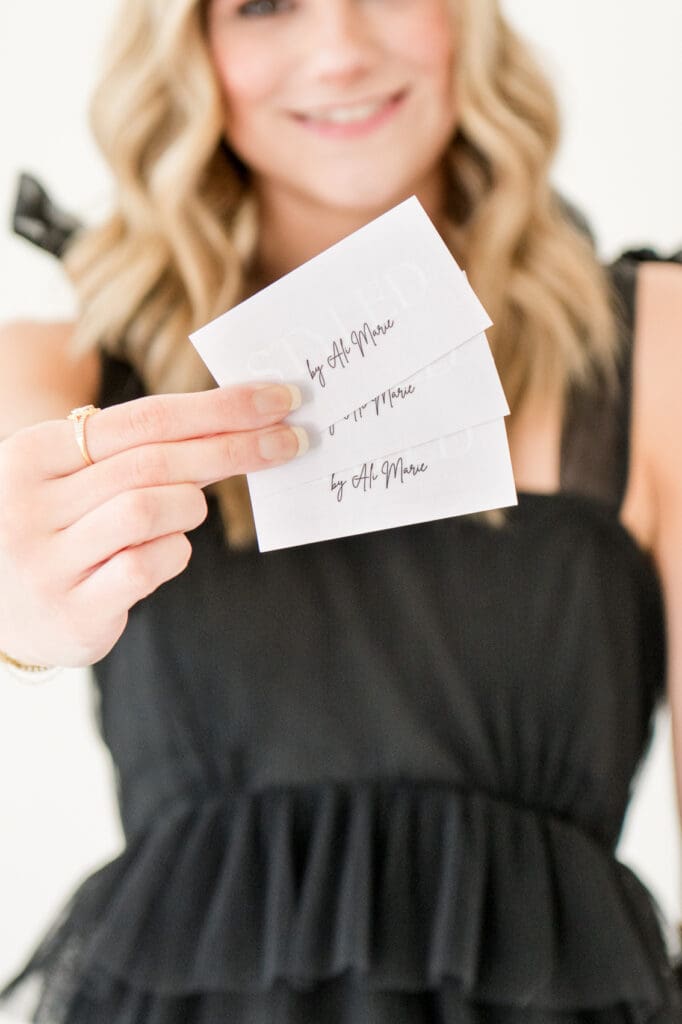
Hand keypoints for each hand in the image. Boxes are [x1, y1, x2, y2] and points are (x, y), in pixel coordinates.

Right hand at [0, 383, 304, 667]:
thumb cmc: (56, 526)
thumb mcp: (73, 476)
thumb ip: (135, 450)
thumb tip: (237, 421)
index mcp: (35, 452)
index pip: (145, 418)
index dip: (218, 408)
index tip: (277, 399)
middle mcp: (32, 502)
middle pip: (156, 460)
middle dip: (233, 447)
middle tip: (289, 440)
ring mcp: (47, 558)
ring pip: (150, 509)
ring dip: (191, 506)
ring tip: (188, 510)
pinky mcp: (72, 609)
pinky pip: (146, 566)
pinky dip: (173, 553)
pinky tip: (163, 551)